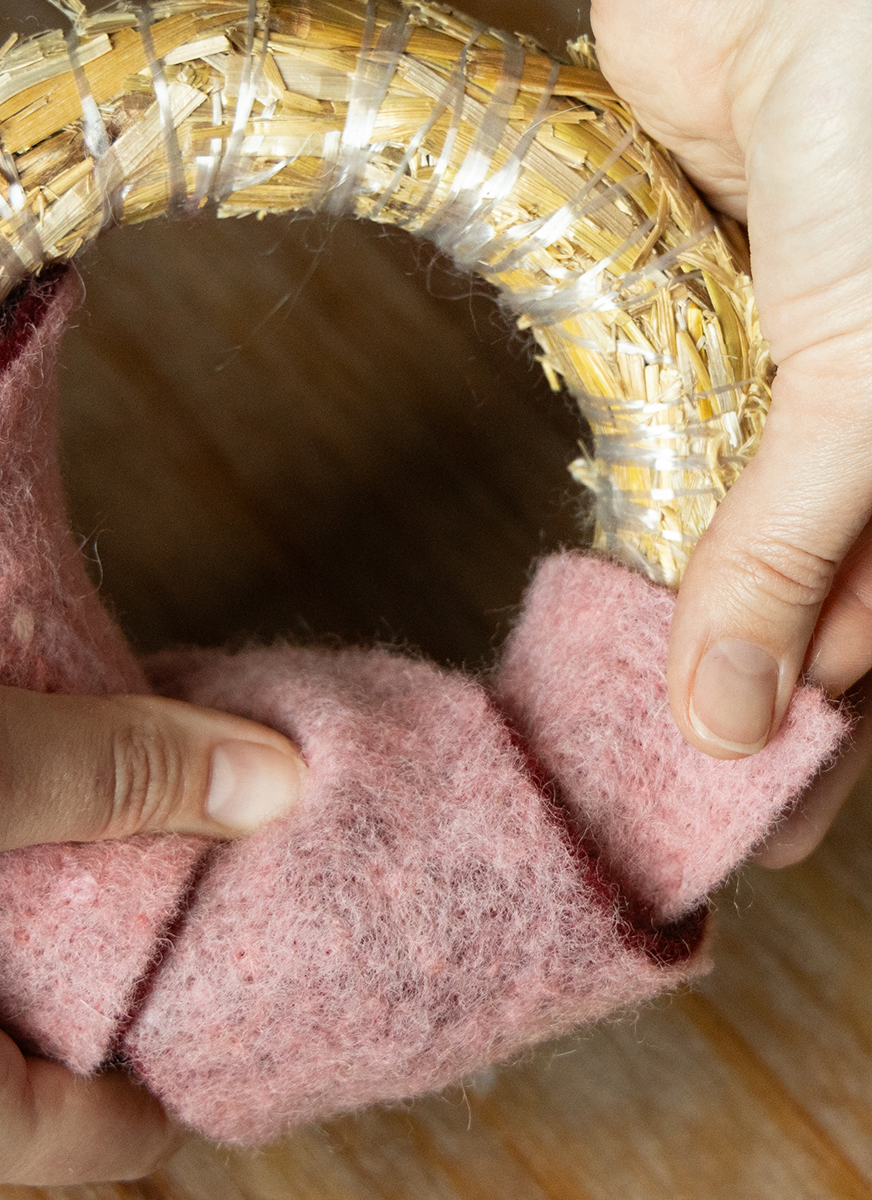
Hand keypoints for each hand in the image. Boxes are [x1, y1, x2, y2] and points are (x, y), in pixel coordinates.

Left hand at [591, 0, 871, 862]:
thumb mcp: (871, 373)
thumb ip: (795, 542)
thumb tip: (736, 716)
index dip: (821, 733)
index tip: (759, 829)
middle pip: (813, 588)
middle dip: (740, 688)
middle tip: (661, 787)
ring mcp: (793, 362)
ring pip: (735, 520)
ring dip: (684, 611)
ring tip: (619, 716)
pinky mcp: (706, 310)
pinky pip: (675, 433)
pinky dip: (650, 507)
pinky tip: (621, 586)